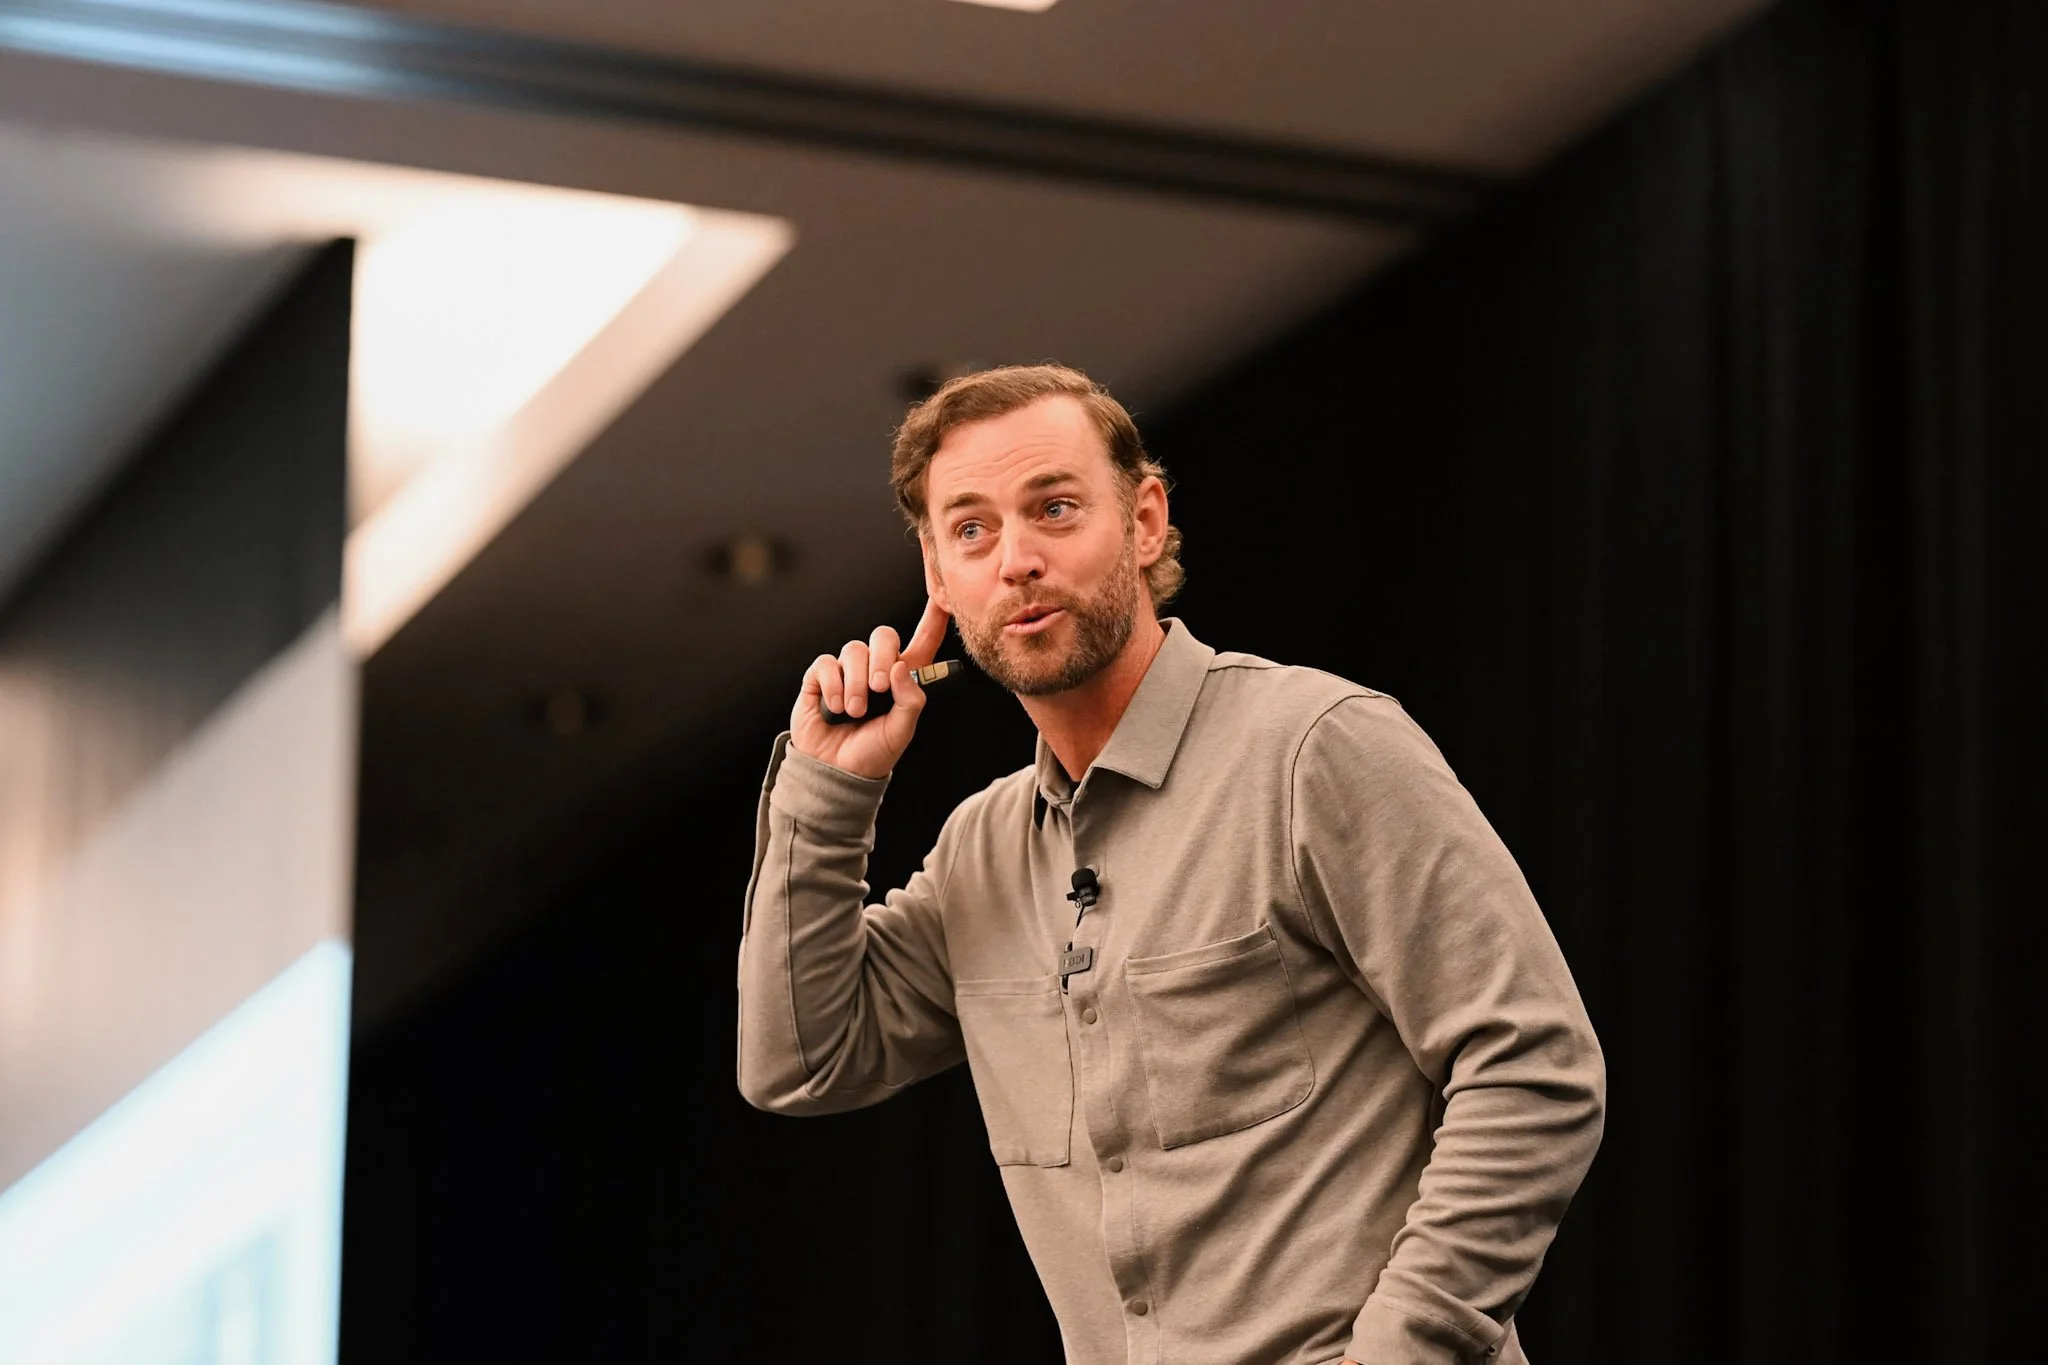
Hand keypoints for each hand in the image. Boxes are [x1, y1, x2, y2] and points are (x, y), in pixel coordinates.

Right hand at [790, 597, 949, 779]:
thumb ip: (910, 700)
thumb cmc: (872, 752)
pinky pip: (827, 663)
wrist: (836, 771)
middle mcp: (875, 668)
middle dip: (882, 658)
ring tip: (856, 711)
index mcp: (902, 679)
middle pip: (883, 636)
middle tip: (879, 689)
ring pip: (854, 650)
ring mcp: (847, 671)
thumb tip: (900, 667)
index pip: (922, 642)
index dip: (932, 620)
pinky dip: (833, 685)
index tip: (942, 599)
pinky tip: (836, 708)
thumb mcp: (901, 731)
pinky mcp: (820, 677)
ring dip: (856, 682)